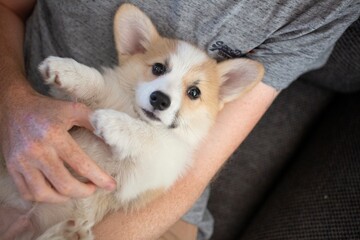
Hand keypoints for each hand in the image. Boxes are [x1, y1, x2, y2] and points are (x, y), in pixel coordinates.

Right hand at [0, 89, 115, 202]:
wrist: (14, 106)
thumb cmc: (48, 108)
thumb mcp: (73, 109)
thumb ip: (93, 122)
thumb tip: (112, 139)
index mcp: (54, 135)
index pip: (81, 163)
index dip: (99, 177)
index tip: (110, 185)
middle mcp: (37, 150)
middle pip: (63, 184)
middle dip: (83, 192)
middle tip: (93, 188)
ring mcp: (21, 161)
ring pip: (43, 193)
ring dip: (63, 199)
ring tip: (75, 192)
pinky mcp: (12, 167)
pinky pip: (27, 193)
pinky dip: (43, 197)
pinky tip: (54, 192)